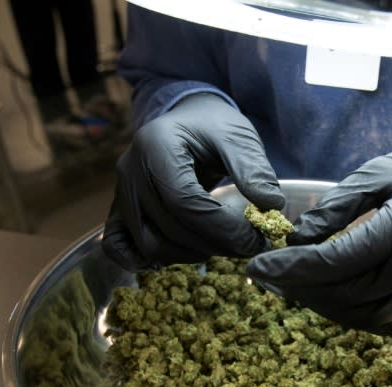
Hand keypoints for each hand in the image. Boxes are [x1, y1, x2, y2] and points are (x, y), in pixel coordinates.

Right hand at [102, 93, 284, 270]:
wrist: (187, 121)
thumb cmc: (213, 126)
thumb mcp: (238, 137)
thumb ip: (254, 170)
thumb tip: (271, 207)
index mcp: (157, 145)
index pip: (184, 202)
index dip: (222, 229)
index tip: (255, 239)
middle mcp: (130, 170)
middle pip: (168, 228)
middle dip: (214, 244)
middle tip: (249, 245)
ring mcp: (121, 192)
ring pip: (149, 244)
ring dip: (190, 254)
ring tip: (223, 245)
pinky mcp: (120, 210)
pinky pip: (120, 246)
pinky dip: (146, 260)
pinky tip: (180, 255)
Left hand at [247, 142, 391, 334]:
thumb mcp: (380, 172)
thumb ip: (337, 205)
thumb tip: (298, 237)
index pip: (335, 262)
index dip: (291, 267)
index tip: (256, 266)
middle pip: (344, 293)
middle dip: (297, 287)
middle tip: (265, 276)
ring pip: (360, 315)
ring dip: (320, 304)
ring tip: (291, 285)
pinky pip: (384, 322)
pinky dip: (350, 313)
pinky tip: (328, 295)